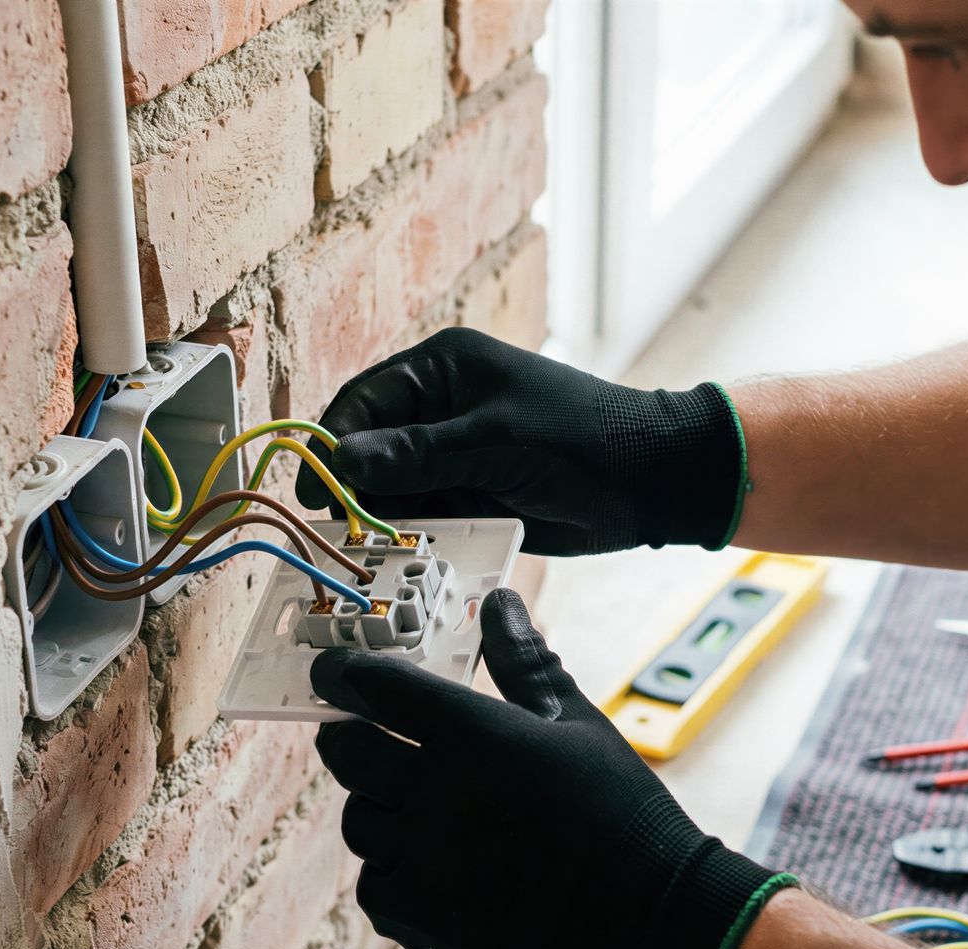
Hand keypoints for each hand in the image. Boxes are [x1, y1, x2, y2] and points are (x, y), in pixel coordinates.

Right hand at [296, 327, 748, 554]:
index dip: (333, 444)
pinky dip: (410, 537)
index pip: (363, 402)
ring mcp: (456, 456)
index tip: (313, 490)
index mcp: (442, 370)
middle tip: (332, 530)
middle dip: (352, 487)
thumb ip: (419, 453)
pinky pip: (424, 517)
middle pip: (370, 448)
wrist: (654, 481)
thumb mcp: (496, 441)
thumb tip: (341, 457)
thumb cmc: (584, 440)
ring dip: (378, 518)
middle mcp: (441, 409)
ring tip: (362, 551)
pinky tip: (398, 558)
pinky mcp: (472, 497)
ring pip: (392, 488)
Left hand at [311, 589, 792, 948]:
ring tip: (420, 813)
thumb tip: (502, 601)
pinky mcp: (423, 917)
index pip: (375, 685)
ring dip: (378, 811)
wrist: (647, 914)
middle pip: (346, 752)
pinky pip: (375, 888)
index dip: (342, 673)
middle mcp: (434, 791)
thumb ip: (525, 661)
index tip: (334, 673)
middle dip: (347, 737)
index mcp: (472, 732)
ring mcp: (422, 857)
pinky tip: (432, 871)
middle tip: (366, 737)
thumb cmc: (619, 808)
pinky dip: (393, 877)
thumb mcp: (574, 721)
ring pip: (358, 823)